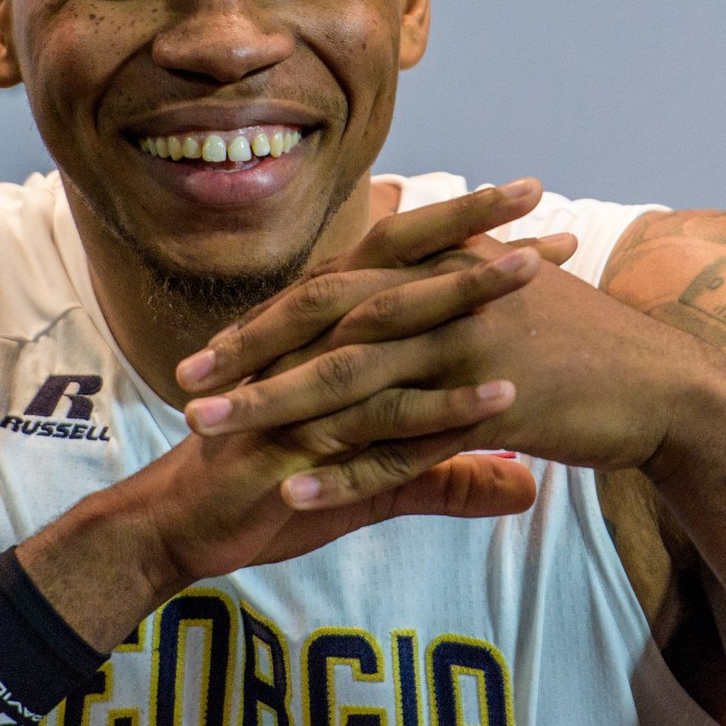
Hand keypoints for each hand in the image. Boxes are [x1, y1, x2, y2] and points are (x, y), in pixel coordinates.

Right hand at [18, 189, 574, 648]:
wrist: (186, 525)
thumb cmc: (278, 487)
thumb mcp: (380, 480)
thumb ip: (452, 473)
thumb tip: (526, 484)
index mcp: (327, 330)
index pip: (400, 262)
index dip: (462, 230)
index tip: (533, 207)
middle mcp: (316, 341)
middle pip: (400, 270)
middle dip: (471, 233)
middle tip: (539, 200)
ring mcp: (309, 386)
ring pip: (397, 330)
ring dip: (467, 297)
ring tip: (534, 273)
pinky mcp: (308, 442)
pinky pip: (387, 421)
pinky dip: (445, 409)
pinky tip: (504, 397)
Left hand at [179, 195, 721, 478]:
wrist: (662, 385)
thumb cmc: (577, 338)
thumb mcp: (502, 287)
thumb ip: (436, 277)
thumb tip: (386, 249)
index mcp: (437, 268)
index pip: (330, 287)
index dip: (265, 318)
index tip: (209, 348)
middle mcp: (442, 298)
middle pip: (322, 323)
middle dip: (248, 355)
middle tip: (186, 386)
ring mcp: (464, 351)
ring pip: (349, 382)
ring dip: (273, 410)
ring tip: (213, 437)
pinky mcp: (489, 410)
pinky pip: (401, 444)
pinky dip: (345, 469)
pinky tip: (294, 492)